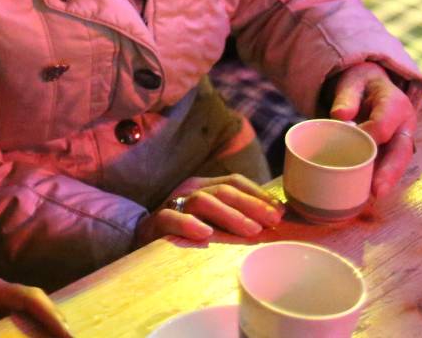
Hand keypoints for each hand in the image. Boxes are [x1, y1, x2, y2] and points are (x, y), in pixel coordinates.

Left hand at [0, 261, 68, 337]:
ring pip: (35, 319)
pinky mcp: (1, 322)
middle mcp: (8, 299)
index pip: (29, 298)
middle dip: (58, 326)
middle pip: (40, 309)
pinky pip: (22, 328)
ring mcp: (6, 310)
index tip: (65, 331)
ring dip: (49, 332)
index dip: (48, 314)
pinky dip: (34, 334)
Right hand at [132, 173, 283, 247]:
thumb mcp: (211, 220)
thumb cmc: (184, 232)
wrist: (141, 238)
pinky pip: (173, 218)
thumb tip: (272, 223)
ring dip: (230, 215)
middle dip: (252, 205)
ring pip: (204, 201)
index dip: (258, 194)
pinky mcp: (157, 221)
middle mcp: (190, 189)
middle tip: (272, 221)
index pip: (235, 182)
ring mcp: (174, 203)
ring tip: (250, 229)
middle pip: (225, 190)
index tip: (280, 211)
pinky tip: (205, 234)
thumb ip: (233, 219)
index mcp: (205, 186)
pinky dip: (189, 224)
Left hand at [327, 61, 417, 197]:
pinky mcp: (391, 151)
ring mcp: (400, 140)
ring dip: (387, 180)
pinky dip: (378, 180)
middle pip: (401, 150)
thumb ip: (346, 96)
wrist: (368, 86)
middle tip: (377, 190)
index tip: (351, 142)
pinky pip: (388, 167)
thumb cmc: (359, 85)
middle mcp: (404, 124)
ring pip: (397, 163)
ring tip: (373, 196)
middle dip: (390, 171)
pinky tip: (365, 193)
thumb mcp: (352, 81)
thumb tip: (340, 116)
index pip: (384, 123)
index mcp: (396, 103)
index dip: (370, 135)